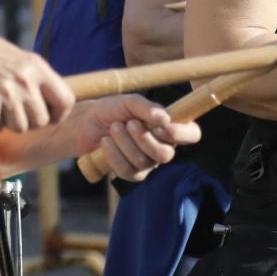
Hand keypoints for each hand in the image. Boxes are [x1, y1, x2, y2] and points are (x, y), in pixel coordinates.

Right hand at [0, 26, 73, 131]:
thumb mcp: (19, 59)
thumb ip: (36, 79)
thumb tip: (50, 104)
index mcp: (38, 68)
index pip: (65, 101)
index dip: (58, 115)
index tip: (46, 116)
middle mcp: (26, 80)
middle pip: (41, 121)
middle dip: (28, 122)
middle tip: (12, 112)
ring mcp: (7, 92)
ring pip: (20, 128)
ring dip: (6, 123)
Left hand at [70, 95, 199, 181]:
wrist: (85, 122)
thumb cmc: (111, 110)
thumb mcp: (128, 102)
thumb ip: (146, 107)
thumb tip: (165, 118)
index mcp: (168, 127)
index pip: (192, 134)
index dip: (181, 134)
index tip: (161, 127)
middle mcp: (162, 147)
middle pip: (166, 154)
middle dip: (144, 139)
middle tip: (129, 123)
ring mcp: (147, 163)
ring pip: (143, 162)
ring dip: (125, 143)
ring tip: (113, 128)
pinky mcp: (129, 173)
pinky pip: (127, 172)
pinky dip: (114, 155)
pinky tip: (105, 142)